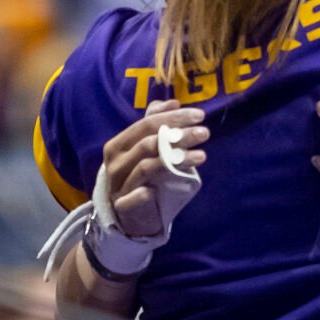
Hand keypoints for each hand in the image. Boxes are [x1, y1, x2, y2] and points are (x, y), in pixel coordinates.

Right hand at [100, 99, 207, 239]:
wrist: (126, 218)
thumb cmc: (137, 177)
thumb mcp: (144, 149)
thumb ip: (155, 124)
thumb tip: (173, 102)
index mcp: (118, 144)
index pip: (146, 123)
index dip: (173, 117)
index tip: (199, 115)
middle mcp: (115, 163)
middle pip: (148, 142)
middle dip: (178, 135)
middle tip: (204, 132)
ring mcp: (118, 185)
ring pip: (148, 166)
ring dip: (176, 159)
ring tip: (202, 155)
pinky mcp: (124, 206)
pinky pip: (138, 195)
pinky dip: (149, 190)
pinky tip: (168, 185)